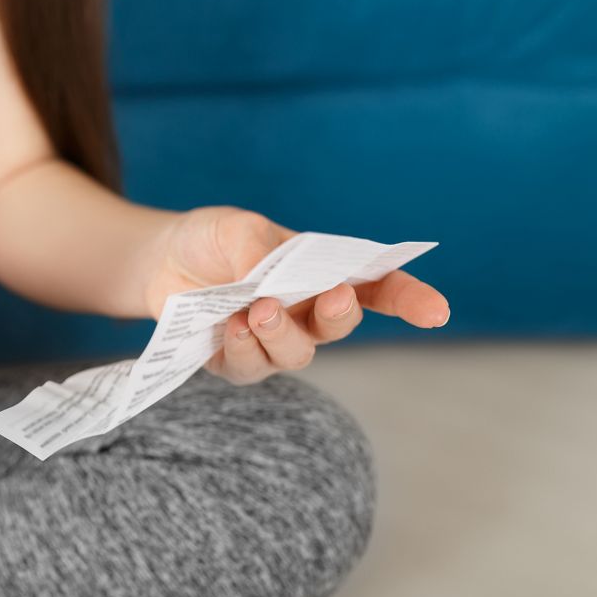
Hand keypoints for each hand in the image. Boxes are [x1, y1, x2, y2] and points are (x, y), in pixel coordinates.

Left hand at [141, 207, 449, 384]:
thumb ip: (260, 253)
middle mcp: (306, 312)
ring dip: (282, 334)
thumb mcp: (237, 228)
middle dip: (341, 315)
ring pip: (297, 354)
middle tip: (333, 297)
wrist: (160, 258)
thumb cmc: (213, 239)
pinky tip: (232, 327)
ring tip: (259, 311)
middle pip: (340, 326)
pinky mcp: (236, 361)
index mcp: (323, 272)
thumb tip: (270, 283)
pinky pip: (251, 368)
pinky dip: (245, 349)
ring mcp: (273, 341)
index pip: (379, 288)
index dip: (411, 300)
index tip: (437, 312)